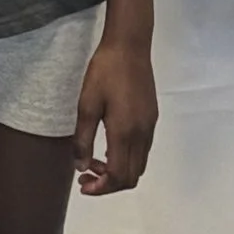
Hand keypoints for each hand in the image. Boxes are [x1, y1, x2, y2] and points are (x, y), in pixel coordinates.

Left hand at [75, 30, 155, 195]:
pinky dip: (126, 158)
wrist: (129, 46)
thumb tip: (81, 166)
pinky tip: (109, 145)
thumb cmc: (104, 72)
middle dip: (109, 184)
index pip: (119, 176)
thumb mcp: (86, 104)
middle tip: (86, 174)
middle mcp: (142, 134)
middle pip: (132, 177)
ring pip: (139, 165)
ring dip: (118, 171)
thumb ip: (83, 139)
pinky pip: (142, 150)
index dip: (101, 188)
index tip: (83, 185)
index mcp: (125, 133)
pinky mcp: (152, 117)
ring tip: (95, 160)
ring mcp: (149, 126)